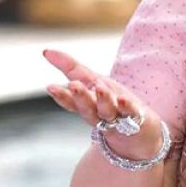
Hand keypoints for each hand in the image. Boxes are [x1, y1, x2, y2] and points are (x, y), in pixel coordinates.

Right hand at [43, 48, 163, 160]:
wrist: (140, 134)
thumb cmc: (112, 104)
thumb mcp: (91, 82)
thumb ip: (70, 68)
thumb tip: (45, 51)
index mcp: (87, 104)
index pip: (71, 101)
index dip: (61, 95)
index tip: (50, 87)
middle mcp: (99, 112)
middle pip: (87, 107)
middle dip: (80, 96)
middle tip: (73, 86)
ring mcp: (116, 117)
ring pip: (106, 110)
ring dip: (102, 100)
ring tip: (99, 87)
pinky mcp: (135, 118)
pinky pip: (130, 113)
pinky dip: (126, 107)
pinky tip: (123, 99)